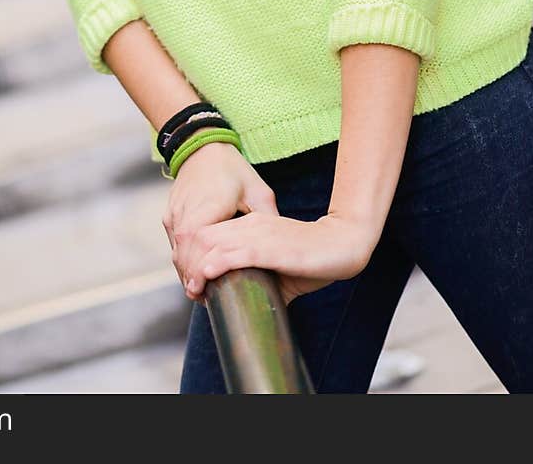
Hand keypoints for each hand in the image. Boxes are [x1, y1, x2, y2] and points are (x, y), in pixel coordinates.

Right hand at [162, 138, 278, 294]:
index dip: (201, 273)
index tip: (206, 293)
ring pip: (176, 251)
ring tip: (199, 291)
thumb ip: (268, 219)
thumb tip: (282, 247)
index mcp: (208, 209)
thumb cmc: (233, 169)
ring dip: (186, 271)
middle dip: (192, 279)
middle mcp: (186, 213)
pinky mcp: (170, 212)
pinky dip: (182, 257)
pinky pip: (173, 242)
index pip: (199, 248)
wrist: (203, 145)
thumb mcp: (258, 191)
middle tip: (204, 299)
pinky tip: (192, 270)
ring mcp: (175, 213)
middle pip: (183, 255)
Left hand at [178, 209, 375, 306]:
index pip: (207, 234)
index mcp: (249, 224)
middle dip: (189, 263)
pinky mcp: (270, 247)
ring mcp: (259, 233)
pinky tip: (207, 277)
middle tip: (192, 290)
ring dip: (196, 268)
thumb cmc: (312, 259)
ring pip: (211, 244)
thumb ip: (257, 277)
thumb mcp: (277, 267)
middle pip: (201, 237)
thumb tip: (243, 307)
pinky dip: (215, 266)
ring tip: (196, 290)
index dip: (193, 257)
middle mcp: (249, 224)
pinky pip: (233, 253)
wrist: (343, 246)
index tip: (194, 283)